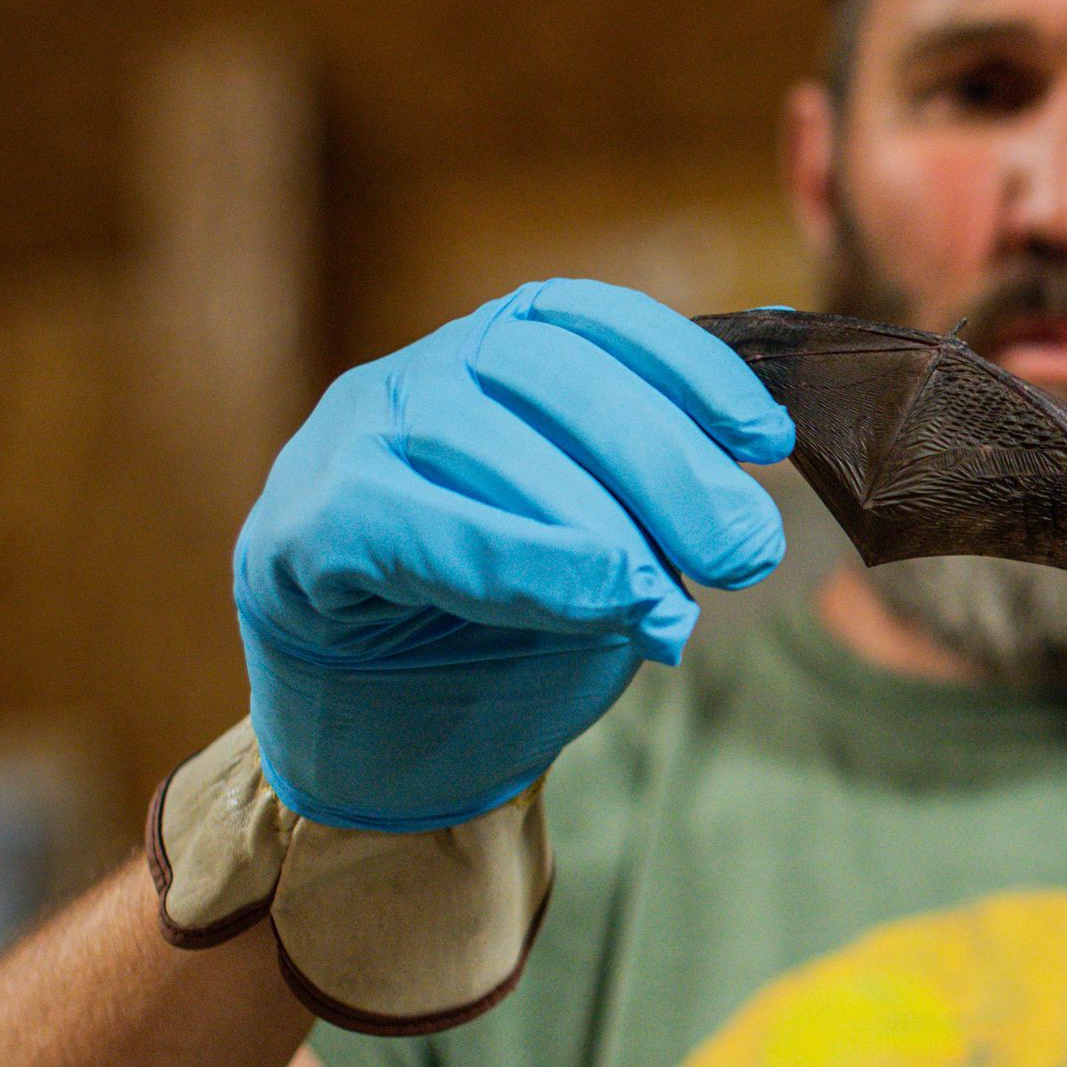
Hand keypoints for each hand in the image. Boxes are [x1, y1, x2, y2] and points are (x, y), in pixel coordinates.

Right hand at [234, 280, 792, 830]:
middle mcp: (415, 377)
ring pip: (474, 435)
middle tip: (745, 550)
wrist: (382, 747)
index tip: (769, 439)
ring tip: (668, 601)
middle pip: (547, 376)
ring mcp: (345, 443)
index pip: (590, 319)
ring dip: (594, 520)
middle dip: (665, 460)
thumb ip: (660, 519)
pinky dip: (512, 559)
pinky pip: (403, 520)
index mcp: (492, 360)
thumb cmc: (500, 635)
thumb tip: (749, 513)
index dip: (688, 366)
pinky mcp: (296, 530)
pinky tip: (592, 600)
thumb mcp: (606, 562)